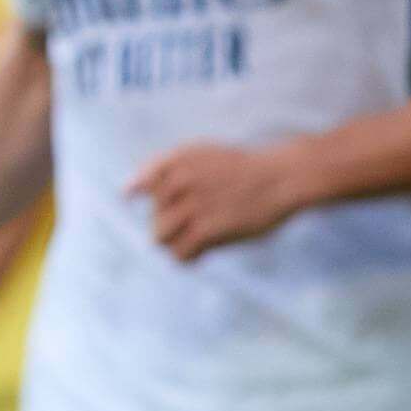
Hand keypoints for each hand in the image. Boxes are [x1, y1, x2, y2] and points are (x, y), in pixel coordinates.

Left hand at [133, 141, 304, 261]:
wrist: (281, 178)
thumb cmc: (243, 168)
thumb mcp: (202, 152)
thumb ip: (166, 167)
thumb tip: (129, 190)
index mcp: (178, 160)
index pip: (142, 184)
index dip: (144, 197)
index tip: (148, 206)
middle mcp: (180, 181)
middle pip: (154, 215)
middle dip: (167, 224)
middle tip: (190, 226)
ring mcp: (193, 206)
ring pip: (161, 237)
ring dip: (173, 243)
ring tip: (193, 241)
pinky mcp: (207, 230)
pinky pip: (180, 253)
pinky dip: (185, 258)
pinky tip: (199, 253)